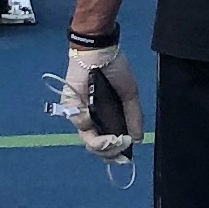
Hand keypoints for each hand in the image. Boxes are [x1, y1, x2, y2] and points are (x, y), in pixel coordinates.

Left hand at [58, 39, 141, 159]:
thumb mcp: (130, 94)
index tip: (127, 156)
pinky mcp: (70, 106)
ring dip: (102, 145)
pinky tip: (100, 119)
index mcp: (106, 117)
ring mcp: (80, 113)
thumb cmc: (116, 69)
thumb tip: (138, 139)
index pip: (108, 143)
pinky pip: (80, 122)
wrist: (101, 51)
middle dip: (110, 153)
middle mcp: (92, 119)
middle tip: (123, 147)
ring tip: (116, 140)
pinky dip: (91, 124)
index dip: (116, 153)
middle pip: (96, 147)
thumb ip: (134, 117)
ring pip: (87, 139)